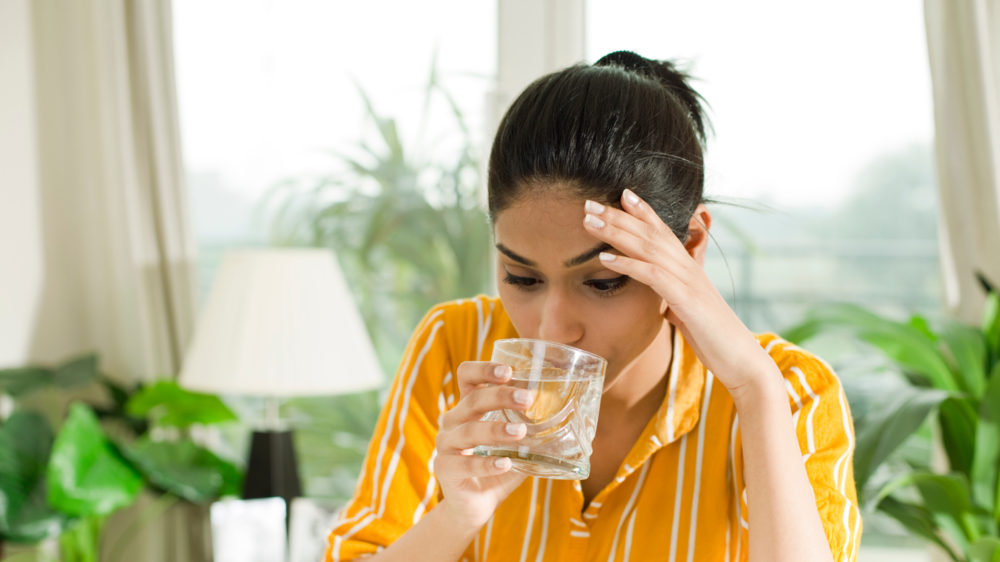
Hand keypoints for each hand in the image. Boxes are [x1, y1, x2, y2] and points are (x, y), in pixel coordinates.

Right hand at [433, 361, 530, 529]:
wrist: (474, 505)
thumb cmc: (498, 468)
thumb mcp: (515, 445)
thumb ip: (532, 430)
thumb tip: (568, 418)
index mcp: (467, 408)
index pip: (467, 377)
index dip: (484, 370)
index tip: (509, 371)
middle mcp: (453, 421)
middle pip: (472, 400)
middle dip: (500, 396)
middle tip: (527, 399)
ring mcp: (445, 445)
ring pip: (469, 431)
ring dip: (496, 429)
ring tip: (521, 432)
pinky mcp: (444, 469)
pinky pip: (465, 464)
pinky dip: (487, 463)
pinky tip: (506, 463)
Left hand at [581, 190, 780, 397]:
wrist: (742, 359)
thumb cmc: (714, 337)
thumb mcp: (688, 310)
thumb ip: (672, 297)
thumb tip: (659, 298)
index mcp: (689, 267)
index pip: (663, 231)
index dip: (643, 210)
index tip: (621, 194)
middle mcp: (689, 267)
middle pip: (650, 232)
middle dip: (619, 215)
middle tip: (590, 203)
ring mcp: (688, 281)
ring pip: (648, 247)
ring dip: (616, 232)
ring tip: (590, 221)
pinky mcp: (686, 299)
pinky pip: (651, 275)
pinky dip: (626, 264)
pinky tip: (604, 258)